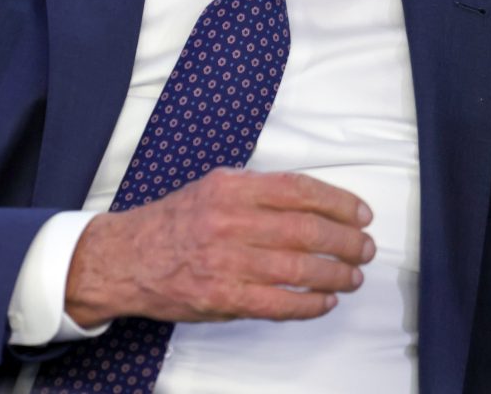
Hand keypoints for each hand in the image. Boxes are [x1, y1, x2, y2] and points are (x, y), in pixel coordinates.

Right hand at [64, 168, 374, 325]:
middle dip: (346, 241)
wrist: (125, 258)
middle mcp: (231, 220)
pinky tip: (325, 302)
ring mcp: (225, 261)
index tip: (361, 215)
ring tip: (353, 276)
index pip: (301, 190)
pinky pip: (277, 303)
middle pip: (307, 230)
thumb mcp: (215, 186)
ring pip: (298, 268)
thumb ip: (260, 190)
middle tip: (365, 249)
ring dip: (335, 274)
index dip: (340, 203)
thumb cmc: (175, 222)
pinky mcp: (220, 297)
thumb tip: (315, 201)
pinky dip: (308, 304)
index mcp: (233, 187)